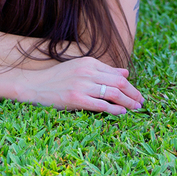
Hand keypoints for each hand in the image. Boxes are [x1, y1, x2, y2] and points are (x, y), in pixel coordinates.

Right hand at [23, 57, 143, 114]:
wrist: (34, 85)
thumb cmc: (58, 78)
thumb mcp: (80, 68)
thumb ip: (103, 71)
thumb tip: (126, 73)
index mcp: (89, 63)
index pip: (117, 74)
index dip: (130, 85)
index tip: (137, 94)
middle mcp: (87, 72)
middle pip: (119, 83)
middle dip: (133, 93)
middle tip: (141, 102)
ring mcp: (82, 85)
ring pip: (113, 93)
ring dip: (128, 102)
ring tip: (135, 108)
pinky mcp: (76, 99)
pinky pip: (101, 104)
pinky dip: (114, 109)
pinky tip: (121, 112)